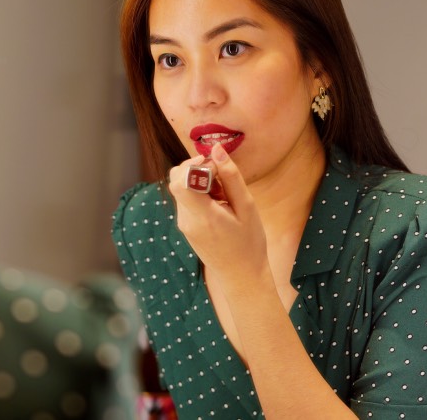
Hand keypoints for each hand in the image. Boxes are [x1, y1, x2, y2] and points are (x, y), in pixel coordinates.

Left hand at [168, 143, 268, 284]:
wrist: (241, 276)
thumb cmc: (249, 243)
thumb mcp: (247, 208)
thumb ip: (231, 177)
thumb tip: (217, 149)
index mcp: (203, 216)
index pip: (179, 181)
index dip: (194, 165)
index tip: (216, 167)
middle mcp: (186, 220)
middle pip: (176, 179)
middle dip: (197, 169)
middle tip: (222, 180)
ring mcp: (183, 223)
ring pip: (180, 187)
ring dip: (200, 181)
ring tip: (224, 195)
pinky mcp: (185, 225)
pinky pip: (185, 199)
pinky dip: (199, 193)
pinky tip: (219, 204)